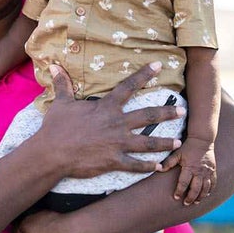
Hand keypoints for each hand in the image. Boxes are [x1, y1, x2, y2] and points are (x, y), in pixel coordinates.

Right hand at [39, 63, 182, 177]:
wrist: (51, 154)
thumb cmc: (55, 128)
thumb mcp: (61, 103)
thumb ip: (63, 85)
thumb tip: (54, 66)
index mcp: (106, 107)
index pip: (128, 86)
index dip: (144, 75)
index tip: (159, 66)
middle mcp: (117, 124)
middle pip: (148, 116)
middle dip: (167, 113)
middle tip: (183, 111)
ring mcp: (118, 144)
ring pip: (148, 143)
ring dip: (165, 143)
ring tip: (178, 143)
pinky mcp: (114, 161)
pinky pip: (136, 165)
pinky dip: (148, 167)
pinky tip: (159, 167)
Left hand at [161, 138, 215, 204]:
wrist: (202, 140)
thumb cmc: (188, 147)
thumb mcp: (177, 154)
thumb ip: (168, 162)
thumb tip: (159, 169)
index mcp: (189, 168)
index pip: (183, 183)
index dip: (179, 191)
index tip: (176, 197)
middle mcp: (199, 171)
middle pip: (196, 188)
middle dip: (190, 197)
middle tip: (186, 203)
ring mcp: (207, 172)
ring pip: (205, 188)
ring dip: (201, 196)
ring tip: (196, 202)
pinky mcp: (213, 170)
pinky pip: (213, 183)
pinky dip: (210, 190)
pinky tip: (206, 195)